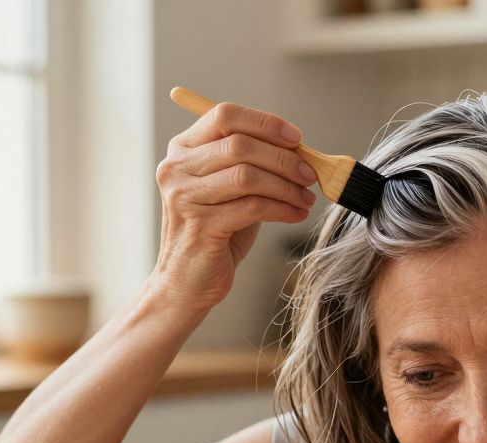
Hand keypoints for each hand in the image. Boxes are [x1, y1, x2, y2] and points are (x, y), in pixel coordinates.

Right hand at [151, 101, 318, 313]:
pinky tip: (295, 214)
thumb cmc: (214, 233)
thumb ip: (252, 164)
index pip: (225, 115)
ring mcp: (185, 197)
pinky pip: (253, 207)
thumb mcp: (229, 190)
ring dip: (286, 186)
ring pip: (248, 176)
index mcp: (183, 149)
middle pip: (240, 144)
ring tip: (305, 198)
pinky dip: (282, 209)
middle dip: (284, 158)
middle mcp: (177, 168)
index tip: (296, 138)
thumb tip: (299, 150)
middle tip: (309, 174)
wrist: (186, 282)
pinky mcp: (201, 226)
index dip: (265, 123)